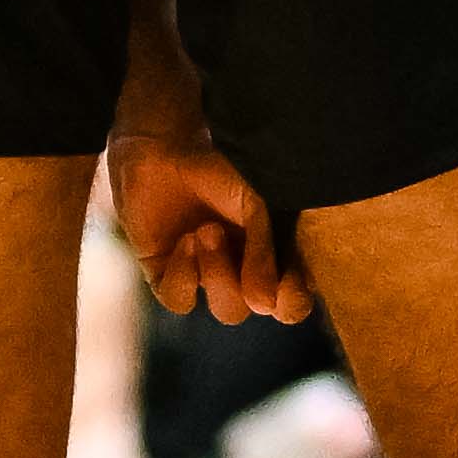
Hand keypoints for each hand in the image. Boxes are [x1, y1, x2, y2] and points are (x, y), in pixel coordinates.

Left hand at [104, 127, 300, 322]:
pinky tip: (185, 240)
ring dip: (218, 272)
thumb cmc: (219, 169)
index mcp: (273, 255)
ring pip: (226, 311)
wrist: (164, 147)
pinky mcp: (167, 275)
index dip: (291, 299)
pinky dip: (184, 273)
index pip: (292, 301)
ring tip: (206, 230)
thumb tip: (266, 303)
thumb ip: (265, 251)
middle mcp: (243, 271)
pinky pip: (180, 300)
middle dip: (249, 283)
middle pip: (261, 310)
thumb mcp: (255, 203)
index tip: (284, 275)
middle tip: (231, 238)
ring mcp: (206, 275)